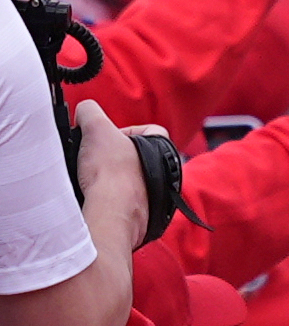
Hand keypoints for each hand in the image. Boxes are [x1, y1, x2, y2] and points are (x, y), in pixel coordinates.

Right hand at [73, 101, 150, 249]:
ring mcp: (156, 195)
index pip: (150, 130)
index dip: (124, 130)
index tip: (105, 136)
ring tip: (92, 175)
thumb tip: (85, 112)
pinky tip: (95, 193)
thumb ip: (90, 112)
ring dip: (111, 175)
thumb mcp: (95, 127)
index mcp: (163, 149)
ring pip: (130, 178)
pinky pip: (124, 199)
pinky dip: (110, 194)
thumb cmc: (111, 172)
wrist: (112, 213)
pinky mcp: (142, 214)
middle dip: (114, 154)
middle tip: (95, 155)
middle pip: (136, 155)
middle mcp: (166, 173)